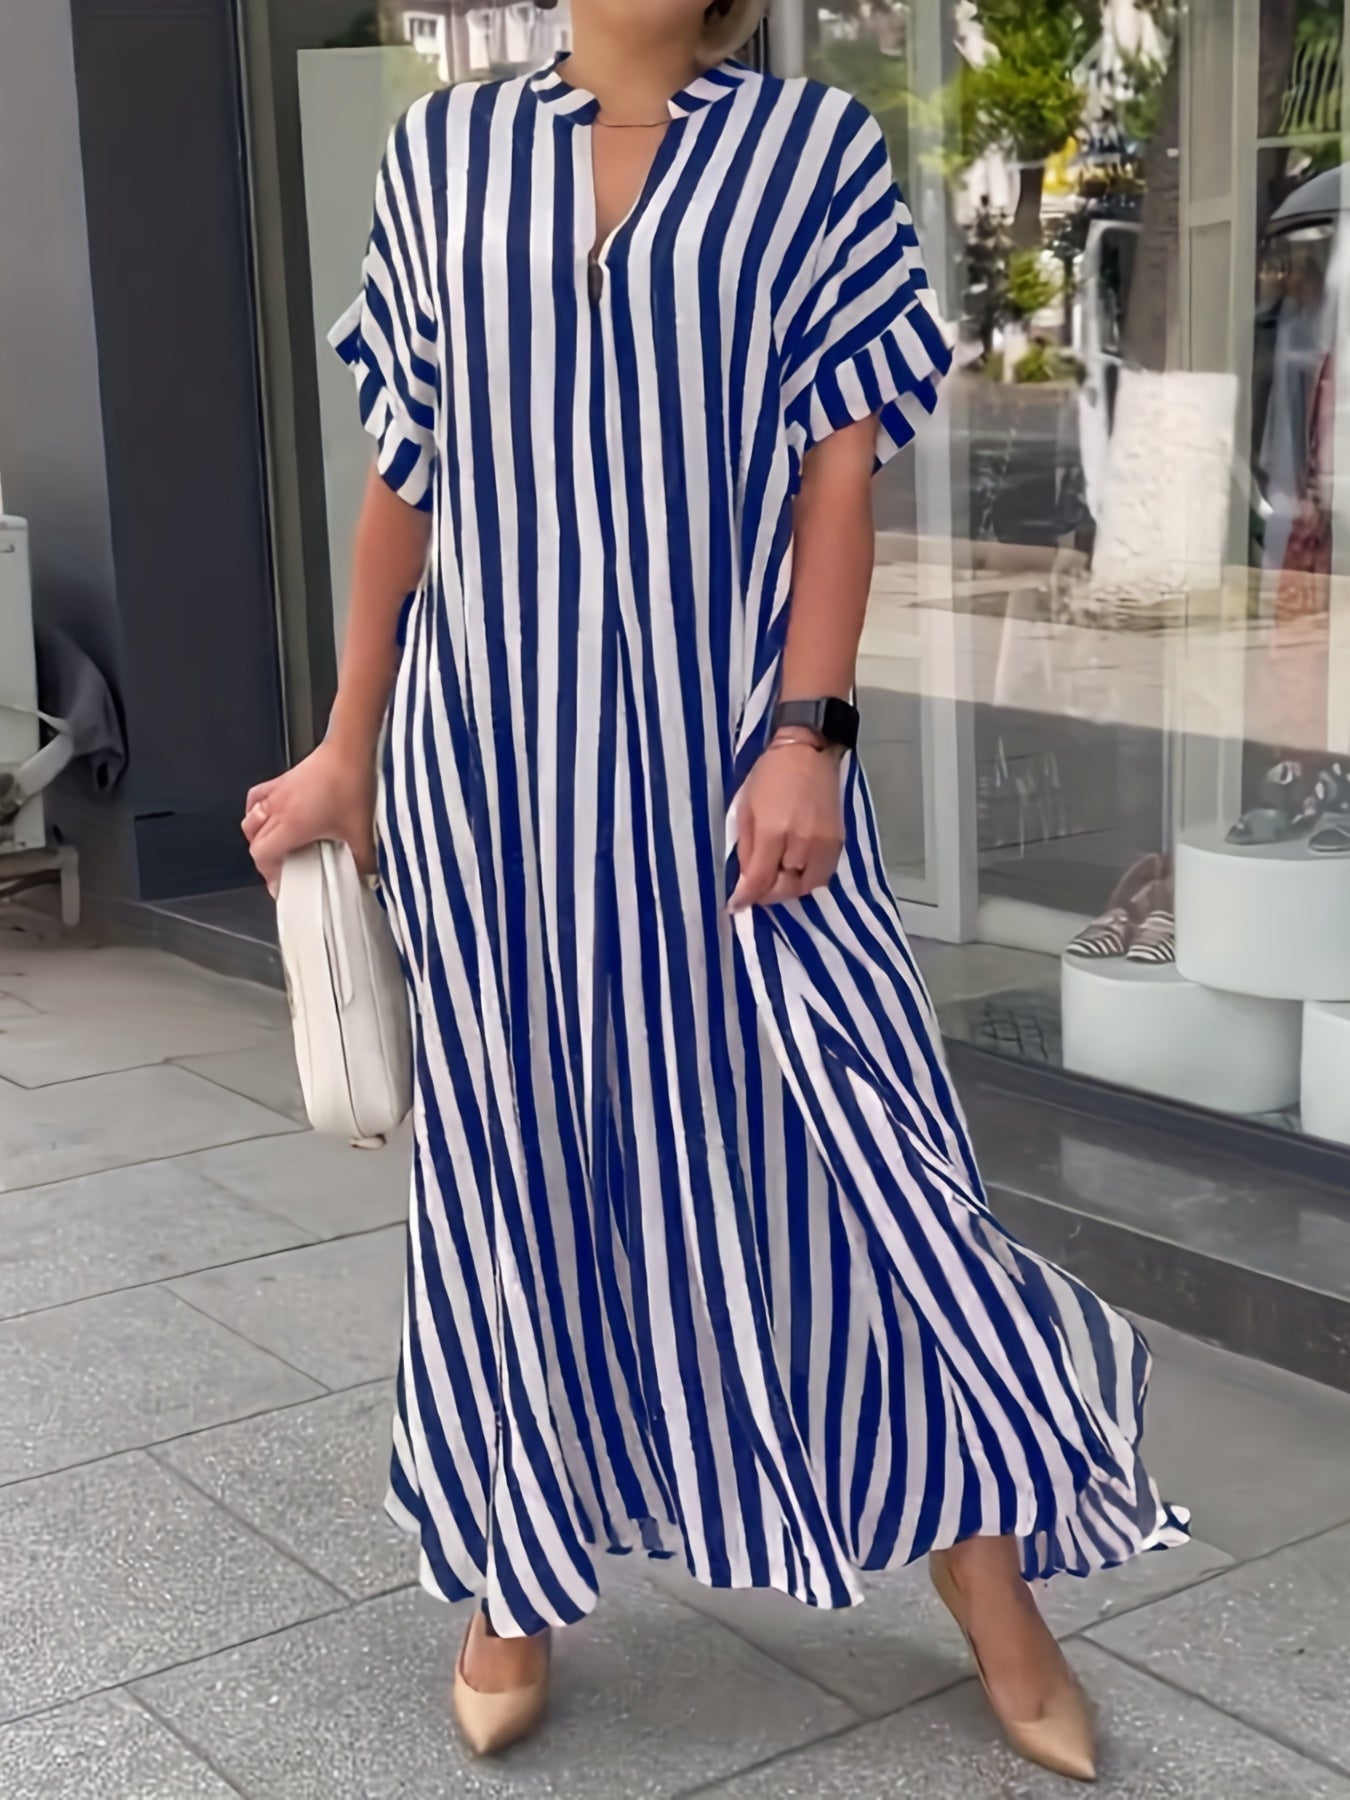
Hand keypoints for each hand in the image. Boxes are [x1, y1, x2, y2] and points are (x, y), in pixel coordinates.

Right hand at [241, 740, 376, 896]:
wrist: (351, 748)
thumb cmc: (352, 783)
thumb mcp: (361, 833)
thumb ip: (363, 860)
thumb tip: (365, 875)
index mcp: (291, 825)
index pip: (262, 855)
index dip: (269, 874)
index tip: (281, 884)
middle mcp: (278, 808)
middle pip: (254, 840)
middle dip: (265, 859)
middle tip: (283, 868)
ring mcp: (278, 792)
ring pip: (251, 820)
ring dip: (259, 836)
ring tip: (278, 845)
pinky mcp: (284, 779)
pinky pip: (257, 798)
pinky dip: (258, 811)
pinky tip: (270, 815)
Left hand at [729, 736, 844, 911]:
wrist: (808, 751)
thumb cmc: (769, 775)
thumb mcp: (746, 809)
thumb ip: (747, 848)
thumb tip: (746, 881)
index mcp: (774, 830)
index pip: (761, 880)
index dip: (747, 897)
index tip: (736, 905)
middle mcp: (802, 841)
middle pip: (786, 888)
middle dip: (769, 894)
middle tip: (757, 889)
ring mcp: (824, 843)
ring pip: (807, 886)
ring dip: (789, 888)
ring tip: (777, 878)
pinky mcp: (838, 841)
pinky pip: (823, 874)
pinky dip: (807, 877)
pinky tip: (796, 868)